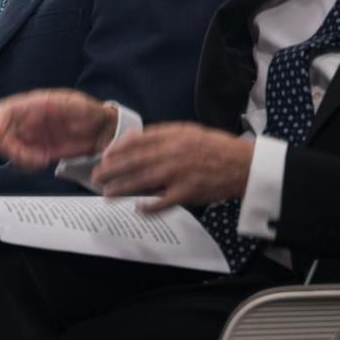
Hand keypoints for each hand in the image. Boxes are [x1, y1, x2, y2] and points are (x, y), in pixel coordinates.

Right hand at [0, 89, 119, 168]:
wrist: (102, 130)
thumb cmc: (91, 112)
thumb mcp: (78, 105)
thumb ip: (60, 106)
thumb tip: (45, 105)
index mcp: (35, 104)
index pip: (5, 111)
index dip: (0, 127)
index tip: (10, 143)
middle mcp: (28, 120)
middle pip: (3, 134)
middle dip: (12, 150)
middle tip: (33, 159)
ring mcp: (32, 135)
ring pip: (11, 149)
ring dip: (21, 159)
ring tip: (42, 162)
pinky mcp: (37, 150)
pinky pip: (22, 159)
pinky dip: (28, 165)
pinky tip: (44, 163)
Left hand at [91, 122, 252, 211]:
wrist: (243, 165)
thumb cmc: (215, 147)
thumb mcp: (188, 131)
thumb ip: (162, 134)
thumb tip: (134, 138)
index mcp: (173, 136)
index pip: (138, 141)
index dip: (117, 149)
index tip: (104, 156)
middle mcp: (173, 153)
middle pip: (135, 161)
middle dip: (112, 169)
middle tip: (96, 176)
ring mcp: (179, 174)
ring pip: (144, 181)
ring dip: (122, 188)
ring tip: (107, 193)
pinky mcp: (188, 192)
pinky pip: (163, 202)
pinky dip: (149, 206)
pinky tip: (138, 208)